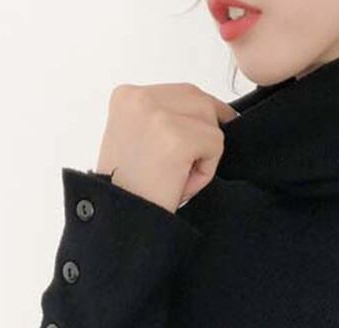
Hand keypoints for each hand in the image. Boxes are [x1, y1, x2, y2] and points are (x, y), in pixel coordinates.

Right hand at [96, 82, 238, 212]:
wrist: (123, 222)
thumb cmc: (134, 190)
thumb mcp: (140, 140)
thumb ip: (165, 120)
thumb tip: (213, 111)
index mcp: (127, 96)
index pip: (182, 94)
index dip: (197, 121)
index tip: (193, 147)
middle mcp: (139, 97)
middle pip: (200, 101)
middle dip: (204, 135)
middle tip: (183, 169)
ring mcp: (157, 114)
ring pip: (211, 121)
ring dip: (204, 154)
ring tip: (177, 177)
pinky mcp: (176, 137)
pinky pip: (216, 143)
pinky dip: (206, 169)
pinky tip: (181, 183)